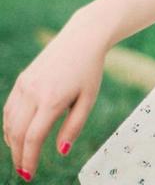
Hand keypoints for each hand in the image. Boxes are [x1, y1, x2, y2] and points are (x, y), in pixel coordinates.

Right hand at [2, 12, 106, 180]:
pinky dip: (9, 125)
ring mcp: (24, 85)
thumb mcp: (88, 99)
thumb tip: (61, 152)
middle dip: (18, 156)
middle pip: (17, 133)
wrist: (82, 38)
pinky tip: (16, 136)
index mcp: (52, 99)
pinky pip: (9, 108)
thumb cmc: (89, 70)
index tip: (29, 175)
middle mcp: (33, 92)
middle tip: (24, 172)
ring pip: (9, 121)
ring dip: (12, 143)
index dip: (28, 159)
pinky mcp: (22, 80)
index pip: (33, 137)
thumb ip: (74, 127)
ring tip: (20, 157)